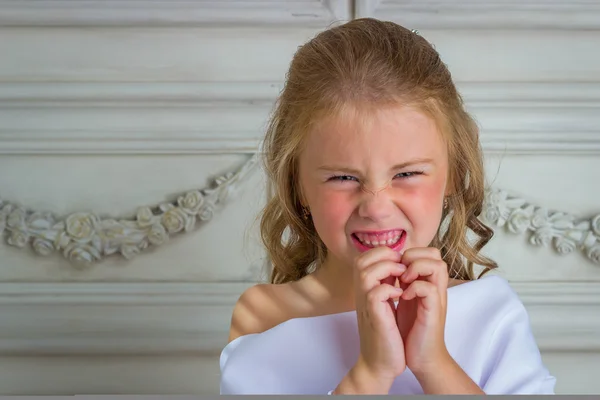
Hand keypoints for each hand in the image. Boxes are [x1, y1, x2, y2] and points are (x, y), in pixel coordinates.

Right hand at [346, 246, 407, 392]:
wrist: (380, 364)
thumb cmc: (386, 335)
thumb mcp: (385, 304)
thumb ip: (386, 285)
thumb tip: (396, 265)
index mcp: (365, 290)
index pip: (364, 258)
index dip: (383, 253)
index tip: (401, 262)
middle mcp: (361, 294)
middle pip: (361, 261)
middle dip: (384, 256)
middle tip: (402, 266)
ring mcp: (366, 305)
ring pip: (366, 273)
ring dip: (388, 269)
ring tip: (403, 277)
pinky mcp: (374, 317)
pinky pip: (376, 294)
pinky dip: (391, 289)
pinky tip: (402, 295)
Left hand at [395, 247, 450, 377]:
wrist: (420, 358)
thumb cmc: (410, 330)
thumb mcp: (405, 299)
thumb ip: (404, 281)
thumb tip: (391, 264)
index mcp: (427, 282)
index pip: (427, 251)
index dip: (410, 252)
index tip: (395, 267)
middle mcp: (435, 287)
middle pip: (435, 254)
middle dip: (413, 256)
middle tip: (399, 272)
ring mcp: (436, 299)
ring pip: (437, 265)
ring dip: (415, 269)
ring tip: (402, 282)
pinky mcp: (433, 312)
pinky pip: (429, 288)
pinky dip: (414, 289)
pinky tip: (402, 297)